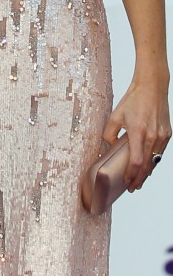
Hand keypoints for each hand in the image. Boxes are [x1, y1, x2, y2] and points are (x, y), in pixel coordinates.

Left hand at [102, 76, 170, 191]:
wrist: (152, 87)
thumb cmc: (132, 100)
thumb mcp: (115, 115)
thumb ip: (109, 133)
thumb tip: (110, 147)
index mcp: (138, 131)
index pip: (136, 161)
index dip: (131, 175)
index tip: (126, 183)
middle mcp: (153, 136)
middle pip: (146, 165)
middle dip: (139, 179)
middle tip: (132, 188)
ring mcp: (162, 135)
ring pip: (155, 160)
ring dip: (147, 172)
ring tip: (139, 180)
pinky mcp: (167, 133)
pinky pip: (160, 152)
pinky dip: (154, 161)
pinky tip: (147, 166)